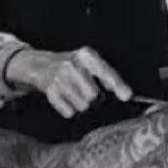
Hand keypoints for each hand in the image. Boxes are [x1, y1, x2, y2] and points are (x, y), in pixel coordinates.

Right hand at [5, 47, 131, 117]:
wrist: (41, 64)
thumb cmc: (73, 66)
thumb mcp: (90, 63)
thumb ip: (109, 77)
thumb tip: (126, 95)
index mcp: (86, 55)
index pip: (105, 71)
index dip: (117, 85)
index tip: (127, 96)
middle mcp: (72, 64)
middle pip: (94, 95)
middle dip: (92, 97)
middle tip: (84, 89)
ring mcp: (59, 77)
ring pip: (82, 105)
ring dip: (80, 104)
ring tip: (73, 92)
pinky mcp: (49, 90)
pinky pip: (69, 111)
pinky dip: (69, 109)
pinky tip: (65, 97)